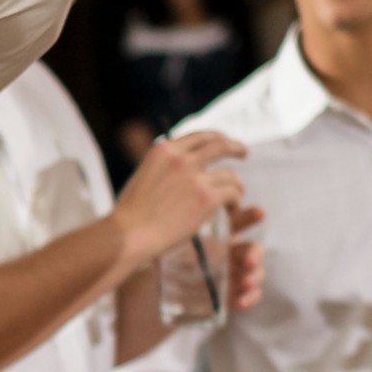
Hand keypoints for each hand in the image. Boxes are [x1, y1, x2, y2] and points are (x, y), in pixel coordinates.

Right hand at [112, 132, 247, 273]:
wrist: (128, 235)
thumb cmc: (130, 215)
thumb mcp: (142, 177)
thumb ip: (162, 168)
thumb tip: (176, 172)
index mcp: (164, 150)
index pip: (197, 136)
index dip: (215, 138)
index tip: (223, 142)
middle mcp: (181, 158)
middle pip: (220, 145)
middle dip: (235, 147)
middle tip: (243, 153)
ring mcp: (195, 178)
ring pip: (230, 174)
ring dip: (236, 185)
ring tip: (236, 195)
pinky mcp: (206, 198)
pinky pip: (232, 193)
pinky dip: (236, 201)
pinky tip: (232, 209)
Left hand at [152, 206, 267, 326]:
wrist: (152, 295)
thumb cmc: (160, 263)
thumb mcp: (165, 245)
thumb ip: (172, 234)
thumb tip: (170, 223)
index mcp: (217, 236)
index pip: (238, 222)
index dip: (250, 217)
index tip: (259, 212)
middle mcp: (229, 254)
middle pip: (251, 249)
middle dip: (255, 254)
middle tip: (249, 262)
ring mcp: (232, 275)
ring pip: (255, 272)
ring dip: (255, 277)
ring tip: (245, 283)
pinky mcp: (231, 296)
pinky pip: (249, 296)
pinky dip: (250, 298)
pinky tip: (241, 302)